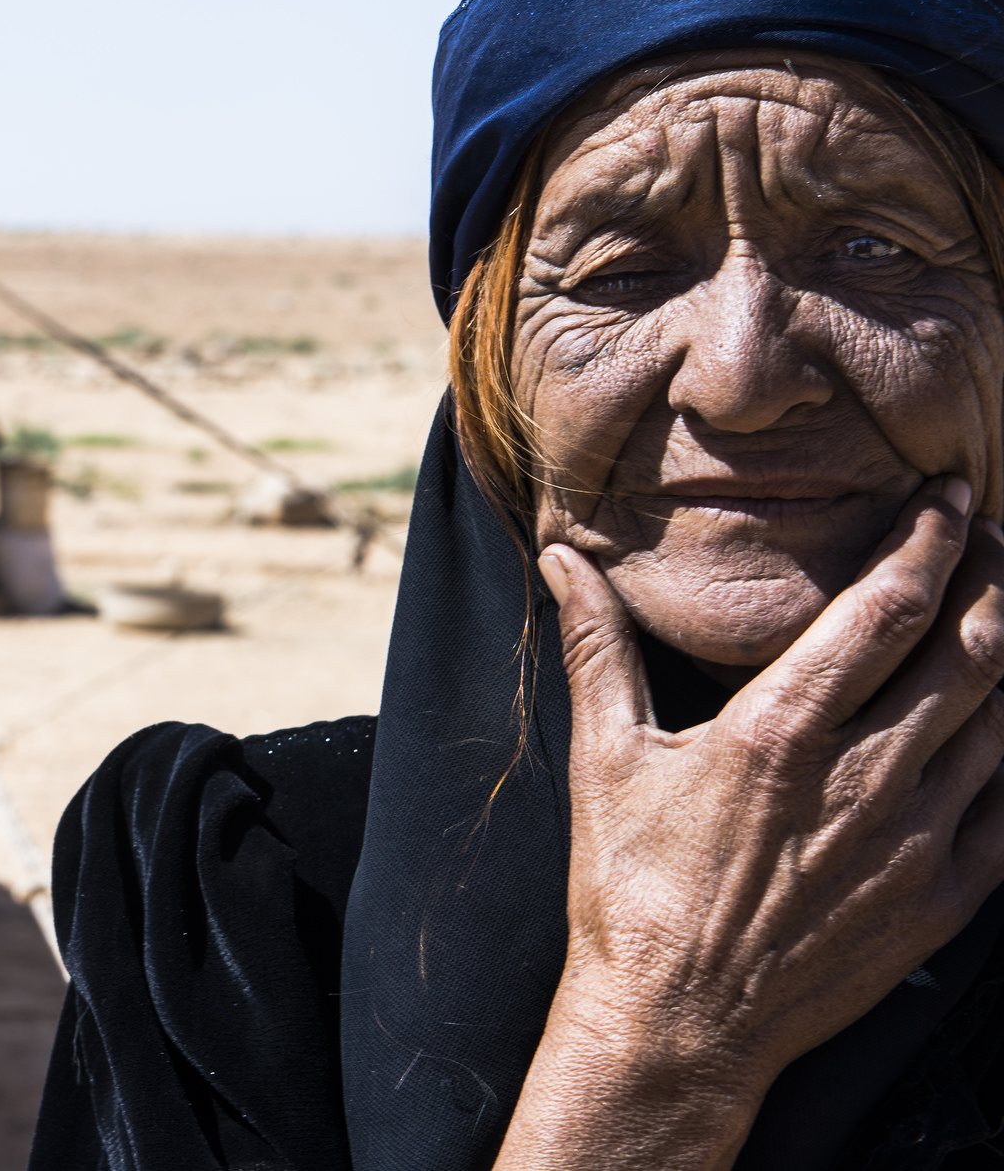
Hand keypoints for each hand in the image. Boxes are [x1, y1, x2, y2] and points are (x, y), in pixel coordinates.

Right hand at [498, 478, 1003, 1169]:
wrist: (678, 1026)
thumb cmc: (630, 888)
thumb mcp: (604, 758)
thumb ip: (597, 647)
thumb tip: (559, 558)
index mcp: (781, 731)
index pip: (886, 607)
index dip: (930, 539)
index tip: (948, 494)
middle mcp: (865, 778)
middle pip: (971, 648)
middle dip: (992, 577)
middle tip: (991, 535)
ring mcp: (914, 842)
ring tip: (1002, 613)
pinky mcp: (943, 900)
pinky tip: (1001, 725)